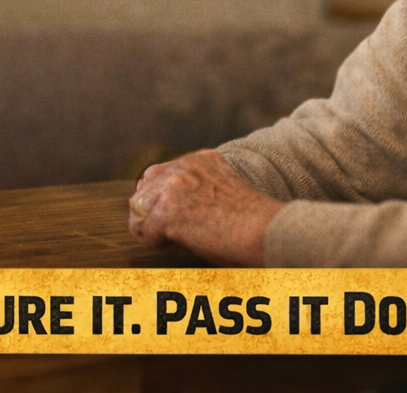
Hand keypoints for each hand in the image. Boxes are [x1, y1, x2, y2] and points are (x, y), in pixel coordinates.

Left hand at [128, 149, 283, 264]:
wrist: (266, 232)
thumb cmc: (253, 224)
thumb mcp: (224, 192)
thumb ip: (197, 191)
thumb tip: (164, 213)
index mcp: (199, 160)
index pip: (158, 176)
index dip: (162, 203)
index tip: (181, 222)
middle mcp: (183, 166)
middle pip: (143, 191)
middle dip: (153, 216)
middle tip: (179, 236)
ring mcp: (172, 185)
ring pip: (139, 211)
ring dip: (155, 231)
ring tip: (182, 242)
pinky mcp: (166, 209)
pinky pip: (145, 231)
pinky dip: (160, 244)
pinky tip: (185, 246)